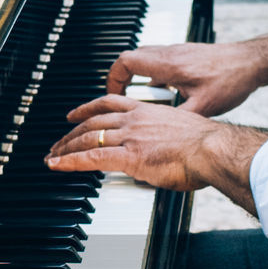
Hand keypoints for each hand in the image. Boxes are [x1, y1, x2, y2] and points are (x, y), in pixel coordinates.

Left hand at [45, 95, 267, 213]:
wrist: (215, 149)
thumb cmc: (208, 146)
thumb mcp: (180, 135)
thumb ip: (162, 142)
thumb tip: (158, 155)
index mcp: (148, 111)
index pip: (110, 104)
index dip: (88, 108)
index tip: (75, 114)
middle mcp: (135, 120)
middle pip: (93, 121)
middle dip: (71, 132)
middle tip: (58, 142)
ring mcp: (130, 136)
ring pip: (88, 138)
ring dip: (65, 147)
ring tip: (53, 155)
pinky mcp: (129, 155)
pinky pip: (91, 158)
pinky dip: (70, 161)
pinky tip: (58, 164)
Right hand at [106, 42, 261, 116]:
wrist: (254, 63)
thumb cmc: (233, 79)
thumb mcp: (202, 107)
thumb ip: (176, 120)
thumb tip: (161, 135)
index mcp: (168, 65)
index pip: (125, 63)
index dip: (113, 79)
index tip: (112, 95)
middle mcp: (170, 54)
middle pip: (130, 58)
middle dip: (119, 78)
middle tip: (117, 95)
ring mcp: (178, 52)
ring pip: (144, 58)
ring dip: (135, 75)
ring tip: (137, 95)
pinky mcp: (187, 55)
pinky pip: (159, 61)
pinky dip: (152, 75)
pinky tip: (163, 91)